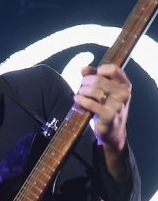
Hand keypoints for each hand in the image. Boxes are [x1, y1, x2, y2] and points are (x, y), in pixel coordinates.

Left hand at [74, 64, 131, 178]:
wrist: (113, 131)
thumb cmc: (107, 108)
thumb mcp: (105, 92)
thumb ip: (95, 77)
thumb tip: (83, 69)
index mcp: (125, 85)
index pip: (112, 69)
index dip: (98, 70)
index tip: (91, 76)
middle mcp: (124, 93)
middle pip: (99, 79)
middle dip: (85, 82)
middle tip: (81, 88)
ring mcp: (118, 104)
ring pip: (93, 90)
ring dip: (82, 91)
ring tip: (80, 95)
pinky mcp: (109, 115)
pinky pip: (90, 103)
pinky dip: (81, 100)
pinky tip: (76, 99)